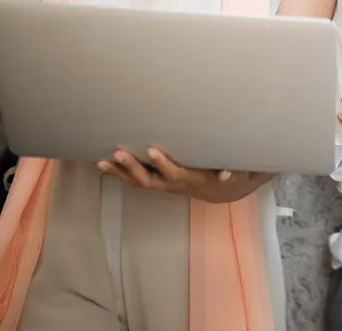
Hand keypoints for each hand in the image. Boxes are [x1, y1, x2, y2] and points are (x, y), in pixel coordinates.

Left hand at [98, 148, 269, 203]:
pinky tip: (106, 164)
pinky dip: (121, 174)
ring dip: (120, 173)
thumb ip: (234, 171)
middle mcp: (174, 185)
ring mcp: (164, 185)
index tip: (151, 149)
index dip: (163, 164)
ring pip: (139, 182)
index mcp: (192, 179)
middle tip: (117, 153)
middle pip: (150, 180)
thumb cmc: (230, 174)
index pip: (174, 174)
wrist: (223, 191)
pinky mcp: (159, 182)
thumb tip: (226, 173)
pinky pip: (137, 180)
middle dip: (132, 167)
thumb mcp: (239, 172)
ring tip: (102, 161)